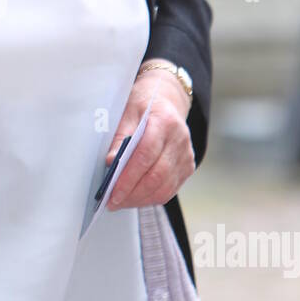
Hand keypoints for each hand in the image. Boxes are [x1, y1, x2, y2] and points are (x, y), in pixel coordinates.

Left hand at [104, 70, 195, 210]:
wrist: (166, 98)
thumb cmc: (144, 104)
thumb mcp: (127, 113)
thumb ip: (120, 138)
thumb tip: (111, 162)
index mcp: (164, 121)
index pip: (146, 155)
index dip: (128, 177)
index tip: (112, 191)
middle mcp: (179, 139)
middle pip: (157, 175)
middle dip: (132, 193)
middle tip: (113, 201)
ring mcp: (186, 154)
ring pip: (165, 187)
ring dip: (141, 199)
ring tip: (122, 202)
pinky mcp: (188, 166)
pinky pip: (170, 189)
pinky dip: (152, 197)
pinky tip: (136, 197)